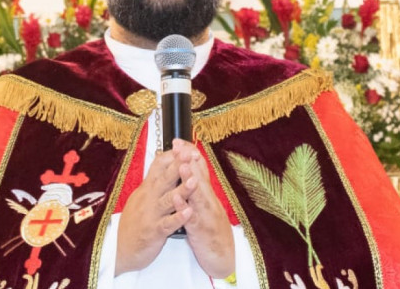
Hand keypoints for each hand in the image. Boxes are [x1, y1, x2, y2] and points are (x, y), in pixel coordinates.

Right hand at [115, 149, 191, 274]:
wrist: (119, 248)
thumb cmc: (133, 222)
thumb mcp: (140, 197)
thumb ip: (153, 180)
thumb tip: (162, 161)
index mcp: (146, 188)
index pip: (158, 166)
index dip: (172, 156)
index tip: (185, 148)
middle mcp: (148, 198)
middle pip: (164, 178)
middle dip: (178, 166)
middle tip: (190, 154)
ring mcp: (151, 215)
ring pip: (168, 200)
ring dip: (182, 190)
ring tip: (194, 181)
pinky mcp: (154, 232)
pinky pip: (168, 224)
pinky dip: (178, 218)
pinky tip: (189, 212)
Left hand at [172, 140, 234, 277]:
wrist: (223, 257)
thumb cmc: (210, 231)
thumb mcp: (204, 207)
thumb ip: (197, 191)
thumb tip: (190, 172)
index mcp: (206, 195)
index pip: (198, 170)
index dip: (189, 155)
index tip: (178, 141)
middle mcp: (208, 201)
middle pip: (199, 177)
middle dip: (188, 160)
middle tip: (178, 144)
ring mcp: (205, 215)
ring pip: (197, 195)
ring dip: (189, 179)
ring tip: (181, 165)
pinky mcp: (201, 232)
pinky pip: (191, 219)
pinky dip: (184, 208)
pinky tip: (176, 199)